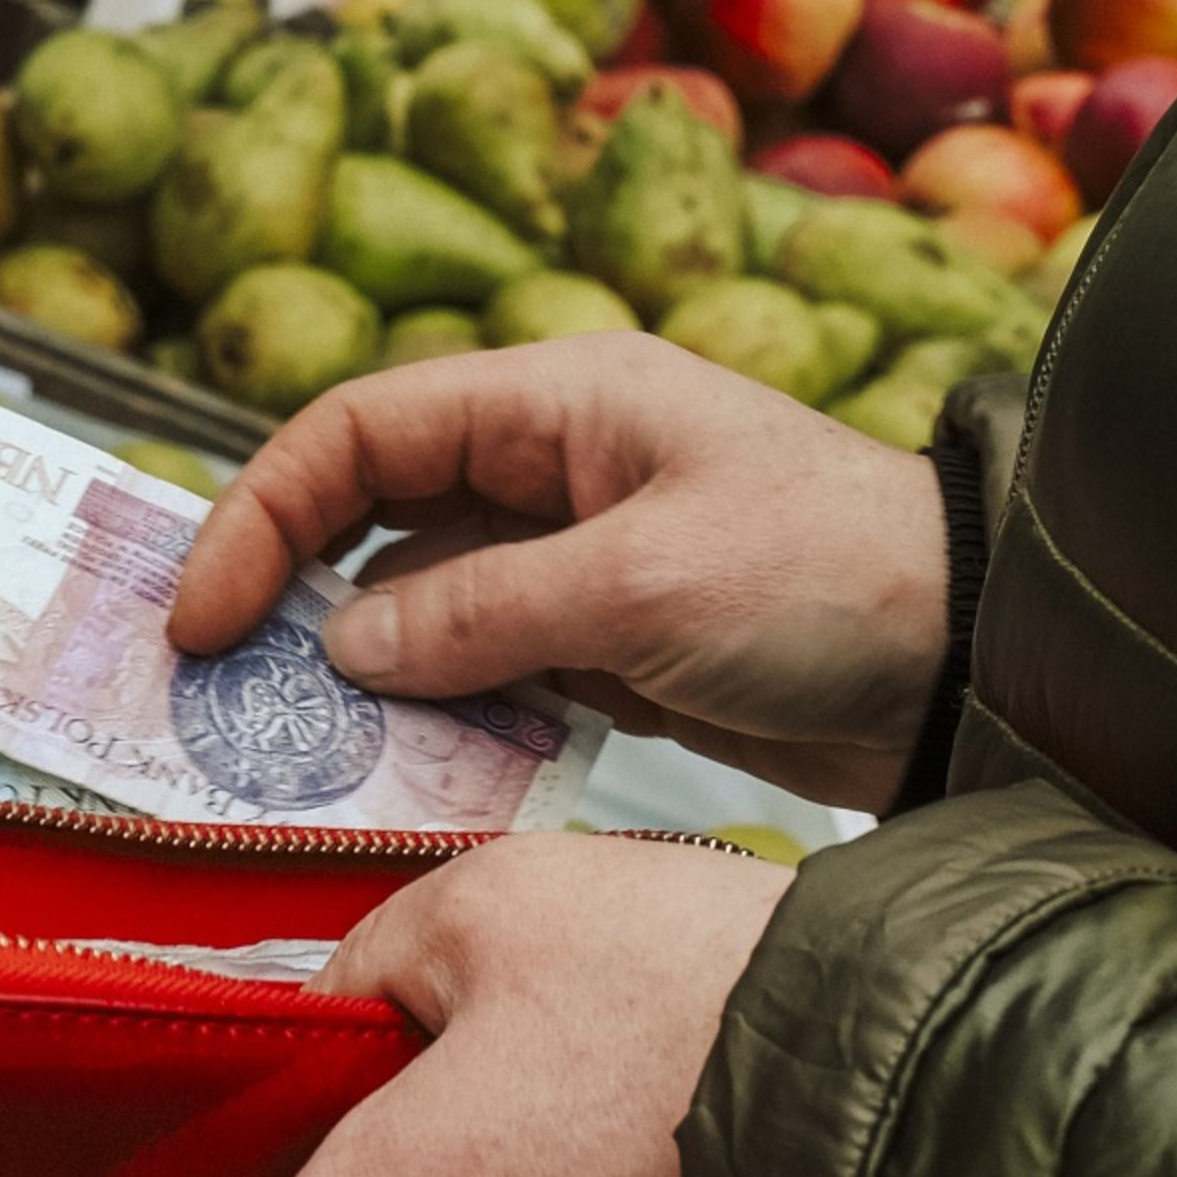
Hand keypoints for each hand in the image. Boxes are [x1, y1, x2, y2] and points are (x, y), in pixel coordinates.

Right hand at [170, 334, 949, 810]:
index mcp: (560, 404)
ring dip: (356, 674)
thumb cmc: (838, 582)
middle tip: (212, 693)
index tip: (201, 620)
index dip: (260, 515)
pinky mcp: (609, 645)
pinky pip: (483, 673)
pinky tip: (400, 772)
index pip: (359, 434)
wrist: (975, 666)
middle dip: (285, 595)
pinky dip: (434, 717)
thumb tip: (347, 645)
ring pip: (418, 606)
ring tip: (290, 751)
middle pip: (371, 516)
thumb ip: (483, 618)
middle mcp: (556, 469)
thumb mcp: (646, 591)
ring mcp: (578, 561)